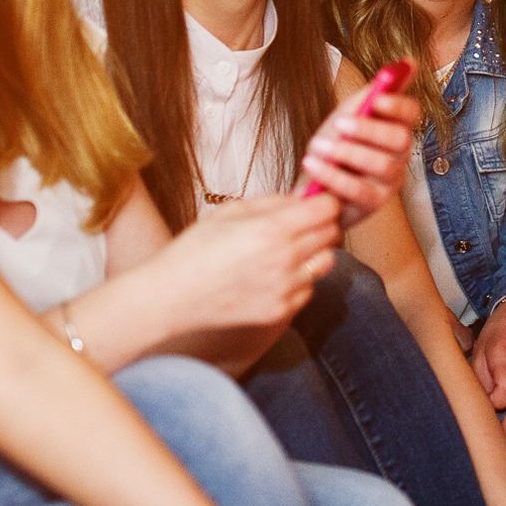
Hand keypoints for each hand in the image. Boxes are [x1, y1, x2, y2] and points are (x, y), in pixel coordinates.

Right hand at [152, 194, 341, 334]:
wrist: (174, 295)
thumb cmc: (196, 249)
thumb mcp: (231, 211)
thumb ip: (273, 202)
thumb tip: (304, 196)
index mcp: (273, 228)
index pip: (327, 209)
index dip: (323, 202)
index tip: (313, 203)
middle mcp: (286, 258)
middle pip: (331, 233)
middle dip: (321, 224)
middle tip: (301, 223)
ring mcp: (286, 287)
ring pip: (325, 262)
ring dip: (314, 252)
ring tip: (288, 250)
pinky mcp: (281, 310)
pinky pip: (308, 288)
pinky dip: (300, 279)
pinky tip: (275, 274)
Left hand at [297, 85, 418, 227]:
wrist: (312, 186)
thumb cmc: (336, 147)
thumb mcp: (350, 114)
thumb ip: (374, 91)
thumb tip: (407, 61)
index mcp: (396, 129)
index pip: (412, 114)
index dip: (397, 106)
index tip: (376, 99)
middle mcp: (399, 157)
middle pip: (400, 140)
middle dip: (370, 129)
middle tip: (341, 123)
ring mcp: (389, 183)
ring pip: (381, 165)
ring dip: (347, 152)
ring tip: (318, 145)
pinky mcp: (372, 205)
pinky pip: (359, 191)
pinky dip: (333, 175)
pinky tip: (312, 164)